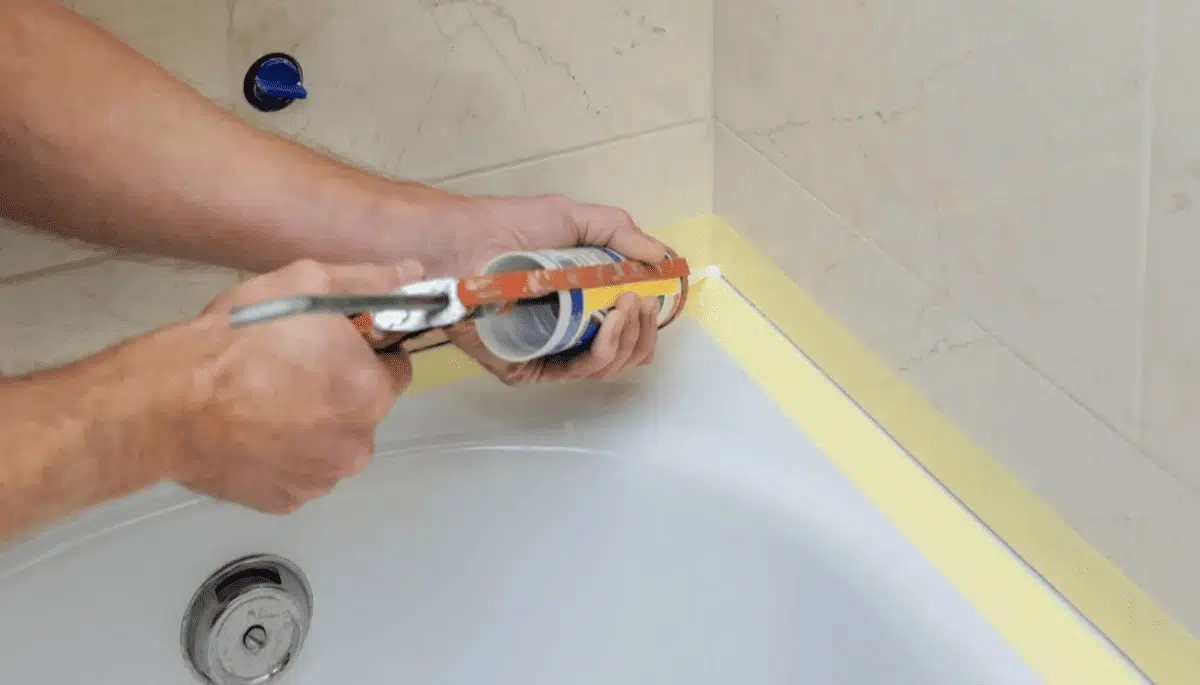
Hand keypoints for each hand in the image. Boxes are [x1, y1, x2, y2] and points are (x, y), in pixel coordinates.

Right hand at [172, 259, 423, 513]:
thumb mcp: (307, 284)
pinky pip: (298, 471)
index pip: (394, 370)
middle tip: (288, 368)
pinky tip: (251, 432)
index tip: (329, 344)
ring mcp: (320, 480)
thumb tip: (415, 272)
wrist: (166, 403)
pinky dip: (283, 455)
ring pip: (331, 443)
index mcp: (370, 394)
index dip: (365, 353)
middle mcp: (356, 446)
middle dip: (338, 390)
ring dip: (313, 425)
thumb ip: (369, 282)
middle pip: (362, 410)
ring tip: (263, 400)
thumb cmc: (239, 338)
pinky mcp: (285, 501)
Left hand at [435, 194, 670, 383]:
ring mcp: (547, 354)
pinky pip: (577, 373)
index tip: (653, 296)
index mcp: (579, 306)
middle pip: (624, 354)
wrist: (468, 240)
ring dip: (629, 337)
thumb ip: (622, 234)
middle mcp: (566, 334)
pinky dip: (603, 350)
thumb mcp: (575, 219)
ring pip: (607, 367)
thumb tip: (664, 258)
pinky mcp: (527, 369)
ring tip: (627, 304)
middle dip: (643, 331)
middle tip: (640, 301)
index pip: (626, 331)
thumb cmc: (513, 227)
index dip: (647, 321)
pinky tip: (611, 322)